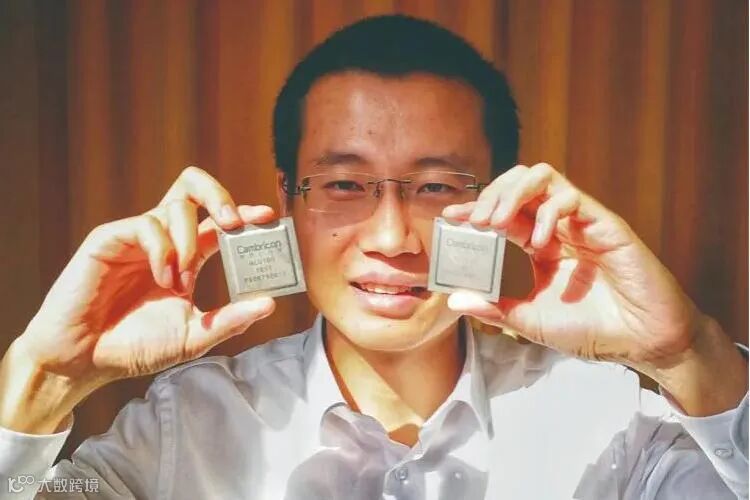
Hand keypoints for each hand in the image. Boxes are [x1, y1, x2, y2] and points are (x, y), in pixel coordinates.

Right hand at [15, 166, 276, 391]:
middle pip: (192, 189)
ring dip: (189, 241)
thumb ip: (231, 320)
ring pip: (175, 206)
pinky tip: (163, 277)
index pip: (218, 223)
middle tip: (235, 222)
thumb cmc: (135, 347)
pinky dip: (163, 248)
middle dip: (220, 195)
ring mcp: (136, 237)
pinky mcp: (109, 239)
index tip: (268, 217)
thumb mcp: (194, 337)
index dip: (244, 213)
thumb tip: (270, 303)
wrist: (85, 361)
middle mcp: (164, 240)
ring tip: (182, 280)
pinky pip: (146, 224)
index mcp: (186, 256)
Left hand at [443, 163, 705, 368]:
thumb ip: (496, 308)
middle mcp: (555, 228)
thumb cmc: (591, 330)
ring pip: (541, 178)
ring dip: (513, 193)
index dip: (473, 210)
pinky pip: (570, 198)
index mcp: (537, 247)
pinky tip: (541, 242)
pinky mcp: (604, 223)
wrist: (642, 342)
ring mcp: (580, 222)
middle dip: (490, 195)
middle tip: (475, 220)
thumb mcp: (531, 321)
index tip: (448, 218)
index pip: (499, 215)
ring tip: (498, 222)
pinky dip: (548, 212)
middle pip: (517, 184)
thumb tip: (455, 298)